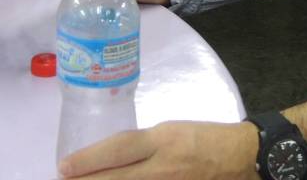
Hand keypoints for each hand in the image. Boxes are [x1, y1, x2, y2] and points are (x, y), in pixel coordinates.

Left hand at [57, 121, 259, 179]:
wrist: (242, 158)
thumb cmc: (203, 138)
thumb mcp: (169, 131)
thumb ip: (141, 145)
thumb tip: (109, 158)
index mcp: (162, 141)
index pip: (119, 149)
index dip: (89, 159)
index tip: (64, 166)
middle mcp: (164, 167)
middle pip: (118, 179)